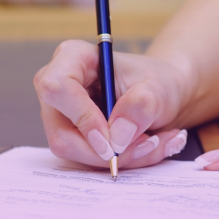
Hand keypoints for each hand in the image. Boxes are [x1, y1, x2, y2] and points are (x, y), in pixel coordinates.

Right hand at [34, 40, 193, 169]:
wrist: (161, 96)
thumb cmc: (156, 82)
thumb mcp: (158, 89)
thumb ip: (140, 106)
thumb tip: (117, 137)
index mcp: (72, 57)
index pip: (57, 89)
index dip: (83, 118)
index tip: (113, 139)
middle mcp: (57, 86)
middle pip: (61, 133)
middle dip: (107, 149)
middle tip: (149, 143)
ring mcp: (59, 115)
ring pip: (73, 152)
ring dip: (119, 157)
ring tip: (153, 142)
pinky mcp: (69, 136)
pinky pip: (85, 160)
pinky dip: (119, 160)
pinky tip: (144, 146)